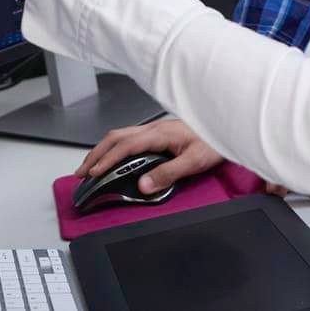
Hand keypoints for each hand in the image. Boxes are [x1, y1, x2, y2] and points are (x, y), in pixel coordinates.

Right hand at [75, 119, 221, 195]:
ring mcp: (156, 129)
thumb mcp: (193, 161)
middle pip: (116, 138)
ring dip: (102, 150)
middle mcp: (155, 128)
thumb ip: (168, 173)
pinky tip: (112, 157)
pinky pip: (129, 138)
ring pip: (120, 136)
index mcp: (160, 133)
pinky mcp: (159, 133)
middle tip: (81, 172)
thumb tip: (143, 185)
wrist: (228, 125)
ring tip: (90, 166)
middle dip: (95, 155)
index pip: (125, 146)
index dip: (107, 160)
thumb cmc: (214, 141)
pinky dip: (114, 148)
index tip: (94, 174)